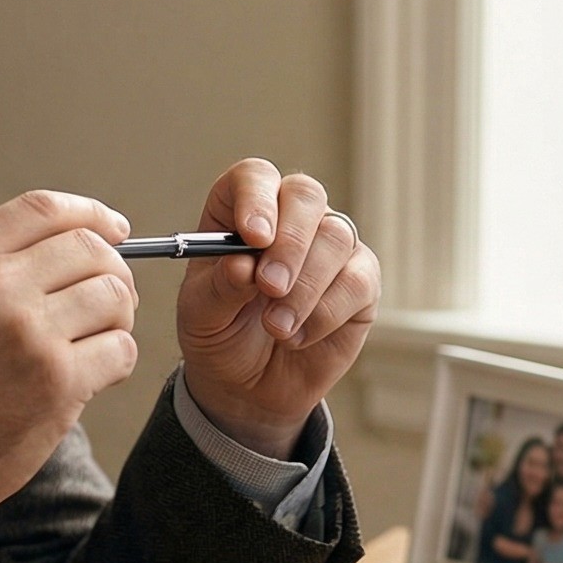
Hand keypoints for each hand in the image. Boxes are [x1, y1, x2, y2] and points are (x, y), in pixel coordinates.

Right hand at [0, 190, 139, 562]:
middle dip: (114, 272)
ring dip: (118, 319)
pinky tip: (92, 378)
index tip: (115, 227)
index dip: (91, 214)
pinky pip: (121, 348)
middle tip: (113, 302)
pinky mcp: (57, 378)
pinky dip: (116, 362)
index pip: (44, 207)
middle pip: (90, 248)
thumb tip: (75, 242)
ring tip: (96, 343)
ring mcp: (27, 330)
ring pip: (114, 294)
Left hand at [176, 159, 379, 457]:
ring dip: (304, 288)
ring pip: (336, 238)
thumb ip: (221, 286)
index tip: (253, 237)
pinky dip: (326, 314)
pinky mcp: (360, 282)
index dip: (257, 199)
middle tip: (269, 287)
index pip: (255, 177)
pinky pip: (357, 282)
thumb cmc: (220, 333)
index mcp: (241, 210)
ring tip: (276, 328)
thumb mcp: (202, 314)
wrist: (248, 385)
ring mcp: (329, 246)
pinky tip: (297, 337)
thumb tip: (243, 265)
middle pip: (305, 195)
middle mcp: (290, 218)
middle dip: (289, 243)